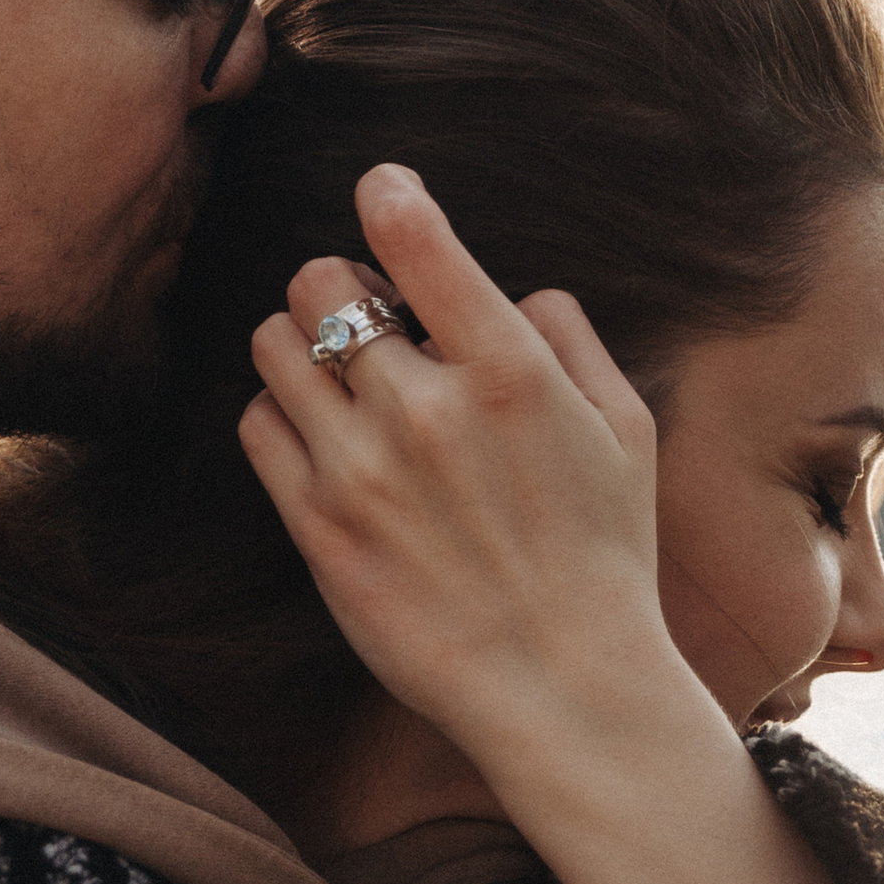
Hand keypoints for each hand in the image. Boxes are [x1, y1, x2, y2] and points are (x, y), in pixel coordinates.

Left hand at [239, 163, 680, 768]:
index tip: (384, 193)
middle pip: (321, 280)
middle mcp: (426, 409)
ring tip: (337, 378)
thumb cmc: (604, 559)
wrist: (562, 690)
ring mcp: (361, 470)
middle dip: (340, 286)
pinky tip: (321, 439)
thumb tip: (511, 292)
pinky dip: (281, 416)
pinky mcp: (318, 528)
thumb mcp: (626, 432)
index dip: (389, 195)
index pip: (413, 237)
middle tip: (368, 321)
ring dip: (299, 344)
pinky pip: (257, 424)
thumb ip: (568, 339)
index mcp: (509, 370)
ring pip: (273, 343)